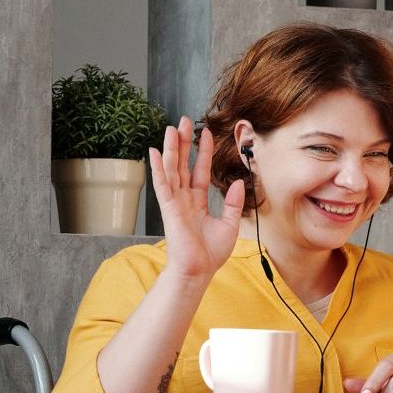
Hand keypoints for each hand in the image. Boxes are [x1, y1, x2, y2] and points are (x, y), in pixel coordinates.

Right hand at [149, 117, 245, 281]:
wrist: (198, 271)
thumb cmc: (210, 254)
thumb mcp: (228, 225)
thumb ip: (231, 203)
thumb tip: (237, 183)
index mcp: (197, 202)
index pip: (199, 171)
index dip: (202, 152)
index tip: (205, 133)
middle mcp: (184, 199)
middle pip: (183, 165)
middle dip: (184, 142)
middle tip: (184, 121)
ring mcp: (175, 202)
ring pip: (172, 169)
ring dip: (171, 148)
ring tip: (171, 128)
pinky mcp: (169, 208)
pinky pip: (162, 184)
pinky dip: (158, 168)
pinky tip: (155, 152)